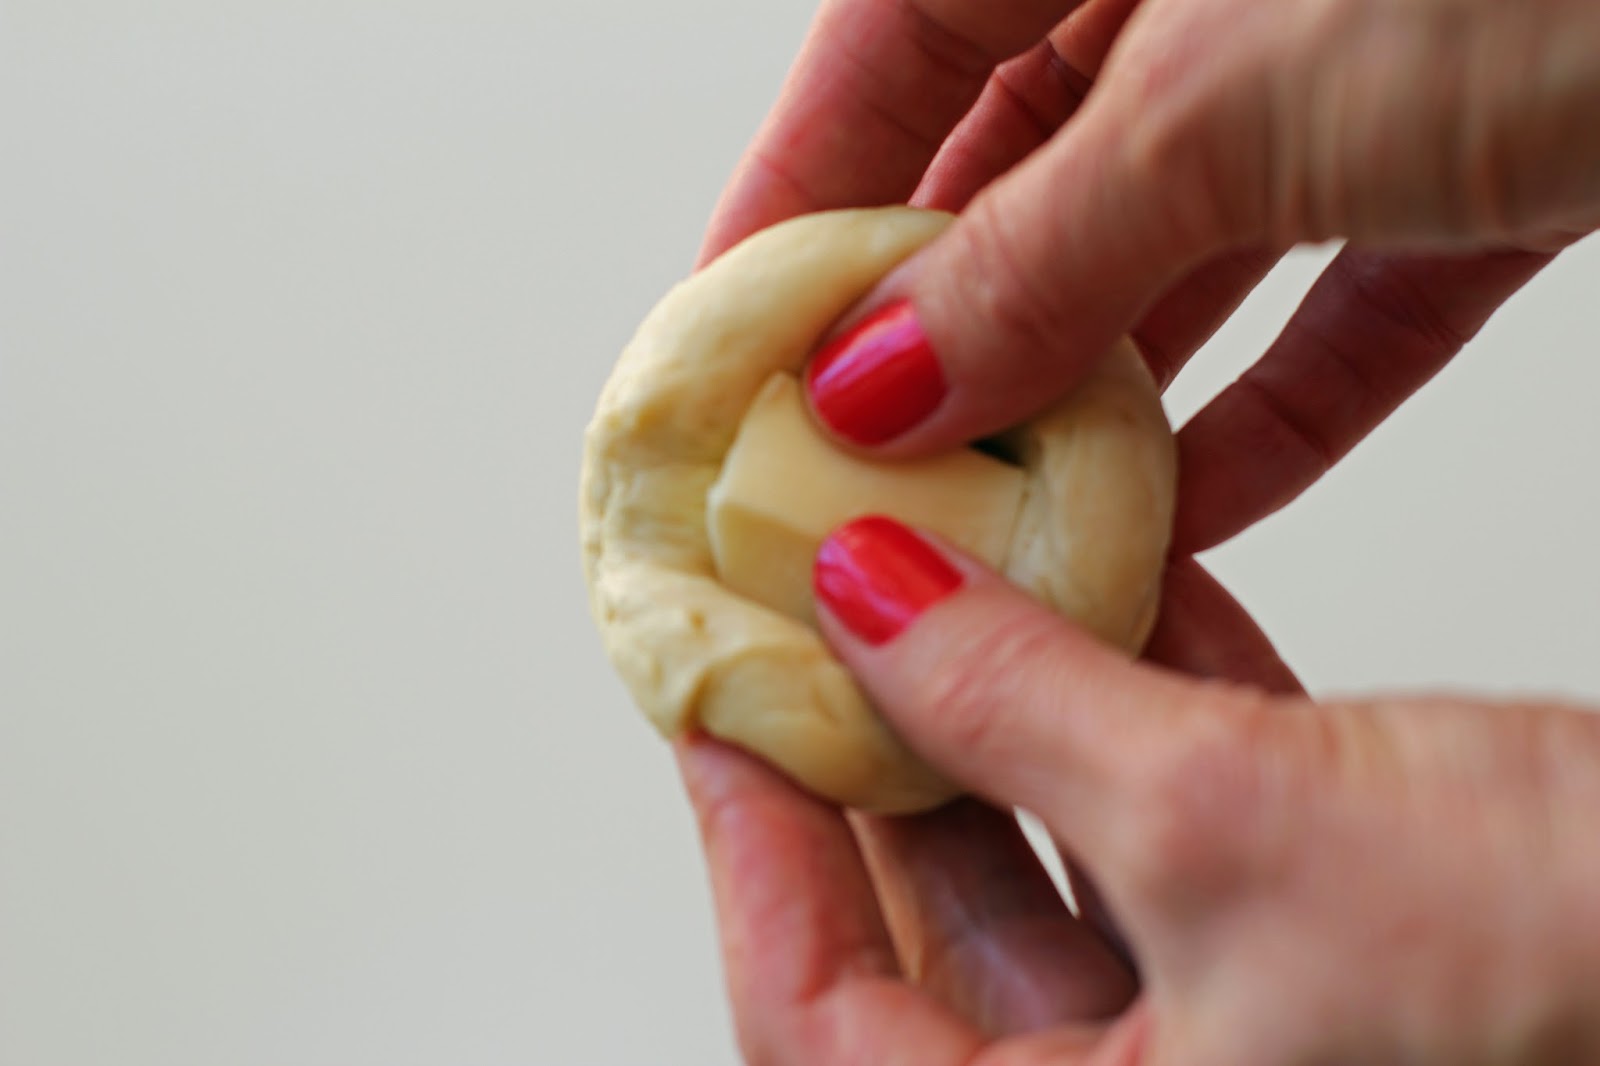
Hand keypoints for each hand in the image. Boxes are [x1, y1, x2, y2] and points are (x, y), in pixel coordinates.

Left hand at [680, 522, 1599, 1063]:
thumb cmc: (1574, 981)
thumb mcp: (1227, 818)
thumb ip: (1011, 702)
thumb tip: (859, 598)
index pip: (822, 1030)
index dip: (754, 856)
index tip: (716, 710)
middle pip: (935, 931)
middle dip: (880, 756)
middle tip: (820, 617)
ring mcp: (1251, 1038)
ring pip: (1063, 863)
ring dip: (1014, 708)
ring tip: (947, 571)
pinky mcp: (1333, 950)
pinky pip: (1187, 827)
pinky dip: (1148, 704)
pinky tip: (1113, 583)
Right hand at [699, 0, 1599, 550]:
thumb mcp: (1231, 96)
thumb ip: (1039, 251)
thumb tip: (881, 376)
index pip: (881, 59)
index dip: (790, 212)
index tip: (725, 347)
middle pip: (1015, 176)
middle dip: (944, 338)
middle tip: (863, 471)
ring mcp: (1336, 58)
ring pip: (1168, 257)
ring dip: (1096, 400)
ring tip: (1009, 523)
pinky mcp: (1461, 149)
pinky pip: (1331, 298)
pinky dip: (1267, 408)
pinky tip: (1186, 508)